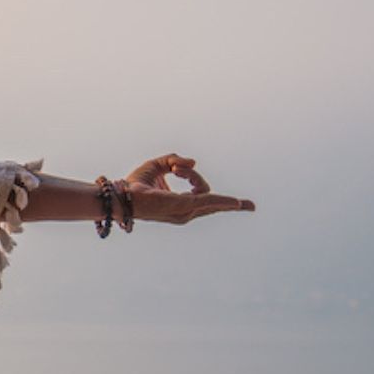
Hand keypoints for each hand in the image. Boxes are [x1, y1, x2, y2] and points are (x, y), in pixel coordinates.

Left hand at [122, 154, 255, 224]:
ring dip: (191, 176)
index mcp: (181, 205)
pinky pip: (209, 200)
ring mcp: (186, 212)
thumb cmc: (136, 184)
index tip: (176, 168)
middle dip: (225, 200)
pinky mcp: (184, 207)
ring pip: (204, 190)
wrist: (121, 196)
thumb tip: (192, 162)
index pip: (202, 196)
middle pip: (210, 198)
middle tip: (252, 207)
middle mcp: (186, 212)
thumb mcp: (157, 165)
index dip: (194, 178)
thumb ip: (174, 161)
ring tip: (175, 170)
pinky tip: (239, 203)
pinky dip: (224, 201)